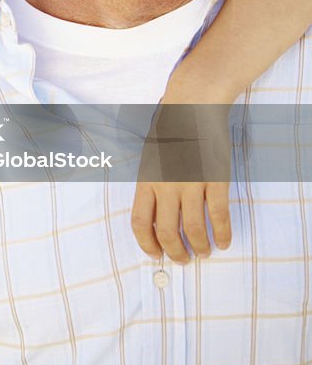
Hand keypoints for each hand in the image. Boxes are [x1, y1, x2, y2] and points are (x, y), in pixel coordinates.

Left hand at [131, 102, 232, 262]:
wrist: (193, 104)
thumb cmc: (170, 129)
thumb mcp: (150, 157)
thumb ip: (151, 183)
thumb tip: (155, 213)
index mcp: (146, 179)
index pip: (140, 222)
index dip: (147, 244)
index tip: (155, 254)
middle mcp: (166, 184)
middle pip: (167, 231)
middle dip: (174, 252)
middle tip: (182, 260)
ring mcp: (191, 182)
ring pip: (193, 229)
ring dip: (199, 246)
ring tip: (204, 253)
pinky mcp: (215, 179)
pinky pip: (218, 215)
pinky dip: (222, 233)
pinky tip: (223, 242)